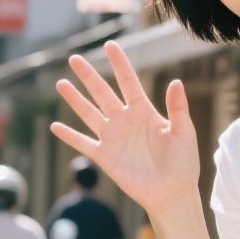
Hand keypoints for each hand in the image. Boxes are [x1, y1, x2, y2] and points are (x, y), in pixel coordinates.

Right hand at [53, 42, 200, 217]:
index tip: (109, 45)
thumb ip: (178, 109)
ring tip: (61, 83)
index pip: (129, 82)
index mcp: (145, 111)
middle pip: (103, 93)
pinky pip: (83, 144)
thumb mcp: (184, 133)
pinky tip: (55, 126)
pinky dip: (69, 136)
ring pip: (89, 114)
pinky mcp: (105, 157)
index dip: (119, 63)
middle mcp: (125, 121)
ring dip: (75, 99)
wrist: (173, 193)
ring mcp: (113, 138)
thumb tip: (176, 82)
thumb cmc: (183, 163)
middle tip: (74, 59)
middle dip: (89, 76)